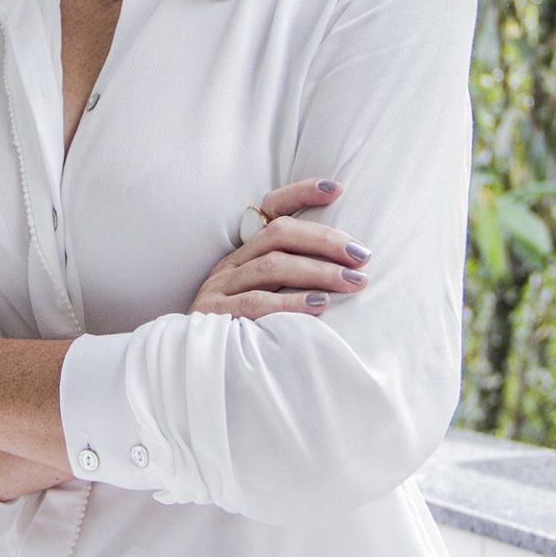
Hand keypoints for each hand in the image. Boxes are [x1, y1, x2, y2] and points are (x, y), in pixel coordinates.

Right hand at [190, 177, 371, 317]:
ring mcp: (221, 288)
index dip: (300, 193)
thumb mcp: (263, 298)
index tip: (336, 189)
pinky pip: (257, 303)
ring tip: (354, 281)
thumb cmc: (242, 333)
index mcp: (244, 254)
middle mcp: (232, 265)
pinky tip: (321, 305)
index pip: (270, 210)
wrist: (193, 367)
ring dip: (319, 271)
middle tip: (362, 255)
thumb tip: (345, 268)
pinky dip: (292, 302)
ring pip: (272, 265)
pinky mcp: (216, 315)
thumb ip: (291, 281)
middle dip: (325, 240)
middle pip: (279, 233)